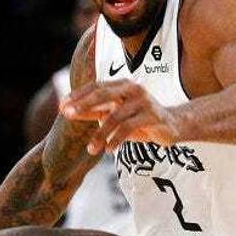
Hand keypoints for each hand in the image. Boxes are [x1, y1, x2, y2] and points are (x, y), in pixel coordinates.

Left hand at [61, 80, 181, 153]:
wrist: (173, 125)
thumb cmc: (141, 119)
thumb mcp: (116, 114)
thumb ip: (97, 111)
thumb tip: (71, 112)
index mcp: (122, 85)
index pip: (96, 86)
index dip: (78, 96)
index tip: (61, 107)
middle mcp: (132, 88)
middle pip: (103, 93)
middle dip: (84, 104)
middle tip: (67, 115)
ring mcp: (143, 101)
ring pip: (116, 116)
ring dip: (101, 134)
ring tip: (91, 149)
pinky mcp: (152, 115)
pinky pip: (129, 127)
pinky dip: (117, 139)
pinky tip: (109, 150)